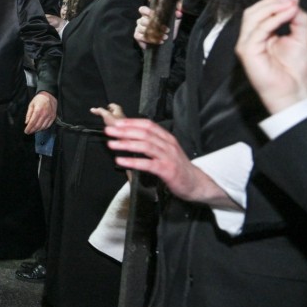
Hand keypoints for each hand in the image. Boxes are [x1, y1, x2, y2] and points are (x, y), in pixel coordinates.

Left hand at [24, 91, 56, 133]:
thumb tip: (26, 122)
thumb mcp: (31, 105)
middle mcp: (44, 114)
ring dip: (37, 130)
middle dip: (32, 130)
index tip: (26, 131)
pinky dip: (43, 128)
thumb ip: (28, 114)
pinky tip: (40, 128)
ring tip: (33, 130)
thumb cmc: (38, 100)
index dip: (29, 128)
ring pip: (43, 127)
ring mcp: (50, 116)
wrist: (49, 95)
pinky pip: (48, 125)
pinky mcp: (53, 117)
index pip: (32, 122)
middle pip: (38, 126)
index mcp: (38, 110)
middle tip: (28, 132)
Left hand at [90, 109, 237, 207]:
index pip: (148, 125)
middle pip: (144, 133)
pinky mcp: (167, 170)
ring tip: (112, 144)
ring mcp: (168, 157)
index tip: (117, 123)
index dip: (132, 122)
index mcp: (167, 138)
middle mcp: (168, 145)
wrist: (196, 183)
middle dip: (125, 131)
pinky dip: (133, 161)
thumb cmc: (178, 167)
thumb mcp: (166, 151)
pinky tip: (121, 161)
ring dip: (126, 144)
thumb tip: (130, 136)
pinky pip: (148, 164)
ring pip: (145, 146)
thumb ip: (152, 143)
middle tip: (109, 131)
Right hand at [134, 5, 172, 48]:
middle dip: (155, 26)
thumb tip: (179, 12)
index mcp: (148, 14)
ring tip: (165, 37)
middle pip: (142, 20)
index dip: (146, 11)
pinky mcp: (137, 36)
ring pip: (142, 29)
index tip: (153, 14)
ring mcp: (138, 28)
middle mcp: (141, 20)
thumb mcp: (174, 22)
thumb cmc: (168, 29)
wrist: (166, 41)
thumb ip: (176, 16)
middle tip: (166, 30)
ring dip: (154, 34)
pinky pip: (140, 37)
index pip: (142, 9)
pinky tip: (159, 41)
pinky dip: (150, 40)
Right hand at [235, 0, 306, 114]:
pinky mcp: (247, 52)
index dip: (275, 2)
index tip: (293, 0)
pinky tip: (287, 15)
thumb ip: (298, 19)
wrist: (295, 91)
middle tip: (291, 1)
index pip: (259, 12)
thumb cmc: (295, 71)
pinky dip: (274, 19)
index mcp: (259, 36)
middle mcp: (250, 39)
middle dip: (272, 2)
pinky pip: (258, 30)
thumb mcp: (301, 37)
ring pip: (252, 17)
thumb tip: (293, 3)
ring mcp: (246, 45)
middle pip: (252, 11)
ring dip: (273, 8)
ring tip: (290, 6)